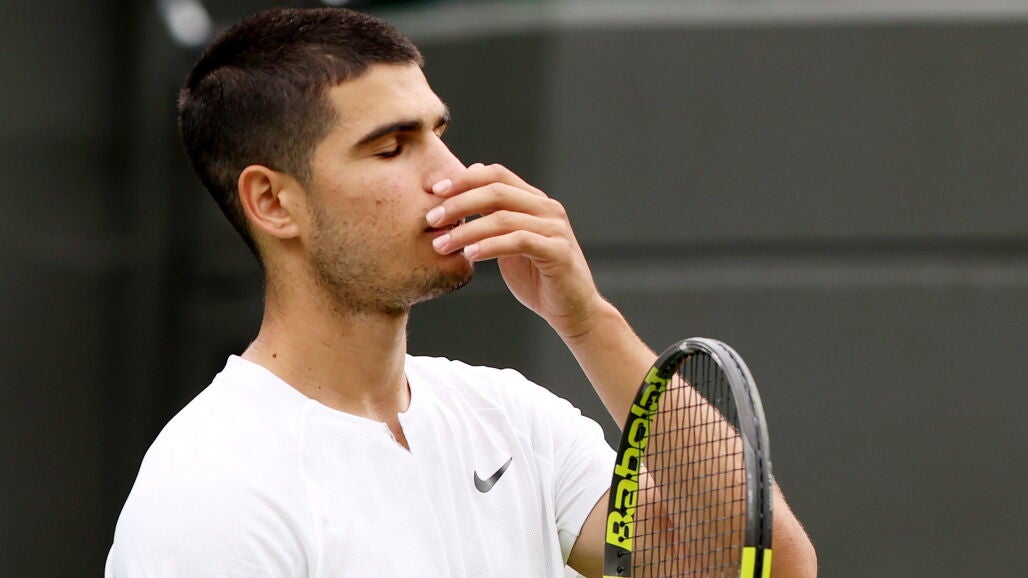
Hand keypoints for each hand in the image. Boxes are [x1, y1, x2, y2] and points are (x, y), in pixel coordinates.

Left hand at [426, 163, 605, 338]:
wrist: (571, 310)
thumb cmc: (537, 277)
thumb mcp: (508, 243)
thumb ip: (493, 216)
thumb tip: (464, 189)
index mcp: (534, 201)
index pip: (496, 175)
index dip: (462, 179)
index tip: (432, 190)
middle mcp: (547, 208)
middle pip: (496, 190)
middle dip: (458, 202)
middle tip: (431, 219)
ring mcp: (554, 228)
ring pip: (503, 218)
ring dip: (466, 230)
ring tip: (441, 245)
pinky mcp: (557, 251)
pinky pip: (518, 241)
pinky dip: (490, 246)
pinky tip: (469, 254)